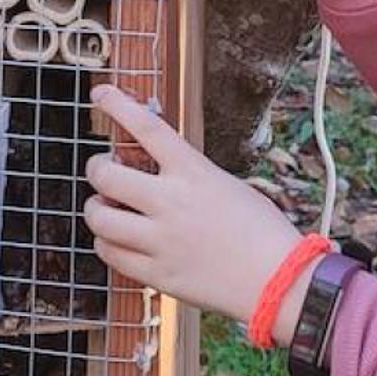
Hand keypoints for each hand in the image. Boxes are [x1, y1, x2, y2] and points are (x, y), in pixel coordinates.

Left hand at [83, 85, 311, 346]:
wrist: (280, 282)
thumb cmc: (261, 230)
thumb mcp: (225, 185)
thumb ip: (187, 175)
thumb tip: (150, 171)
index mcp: (194, 173)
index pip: (148, 127)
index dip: (118, 105)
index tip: (100, 93)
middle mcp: (172, 202)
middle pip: (106, 174)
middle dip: (96, 168)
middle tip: (102, 170)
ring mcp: (162, 240)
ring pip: (99, 218)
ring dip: (96, 209)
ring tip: (105, 209)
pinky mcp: (159, 274)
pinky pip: (110, 254)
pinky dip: (106, 244)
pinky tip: (116, 241)